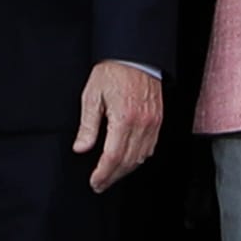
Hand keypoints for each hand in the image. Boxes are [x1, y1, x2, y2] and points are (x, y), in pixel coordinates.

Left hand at [74, 58, 164, 191]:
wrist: (135, 55)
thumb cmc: (112, 72)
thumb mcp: (92, 96)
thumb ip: (88, 125)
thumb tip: (81, 148)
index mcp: (124, 118)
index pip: (113, 156)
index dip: (103, 173)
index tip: (95, 181)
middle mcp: (142, 123)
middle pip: (128, 161)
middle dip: (113, 176)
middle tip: (100, 184)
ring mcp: (153, 122)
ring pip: (141, 157)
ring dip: (126, 170)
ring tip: (112, 175)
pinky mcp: (158, 119)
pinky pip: (151, 146)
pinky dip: (139, 158)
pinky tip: (129, 160)